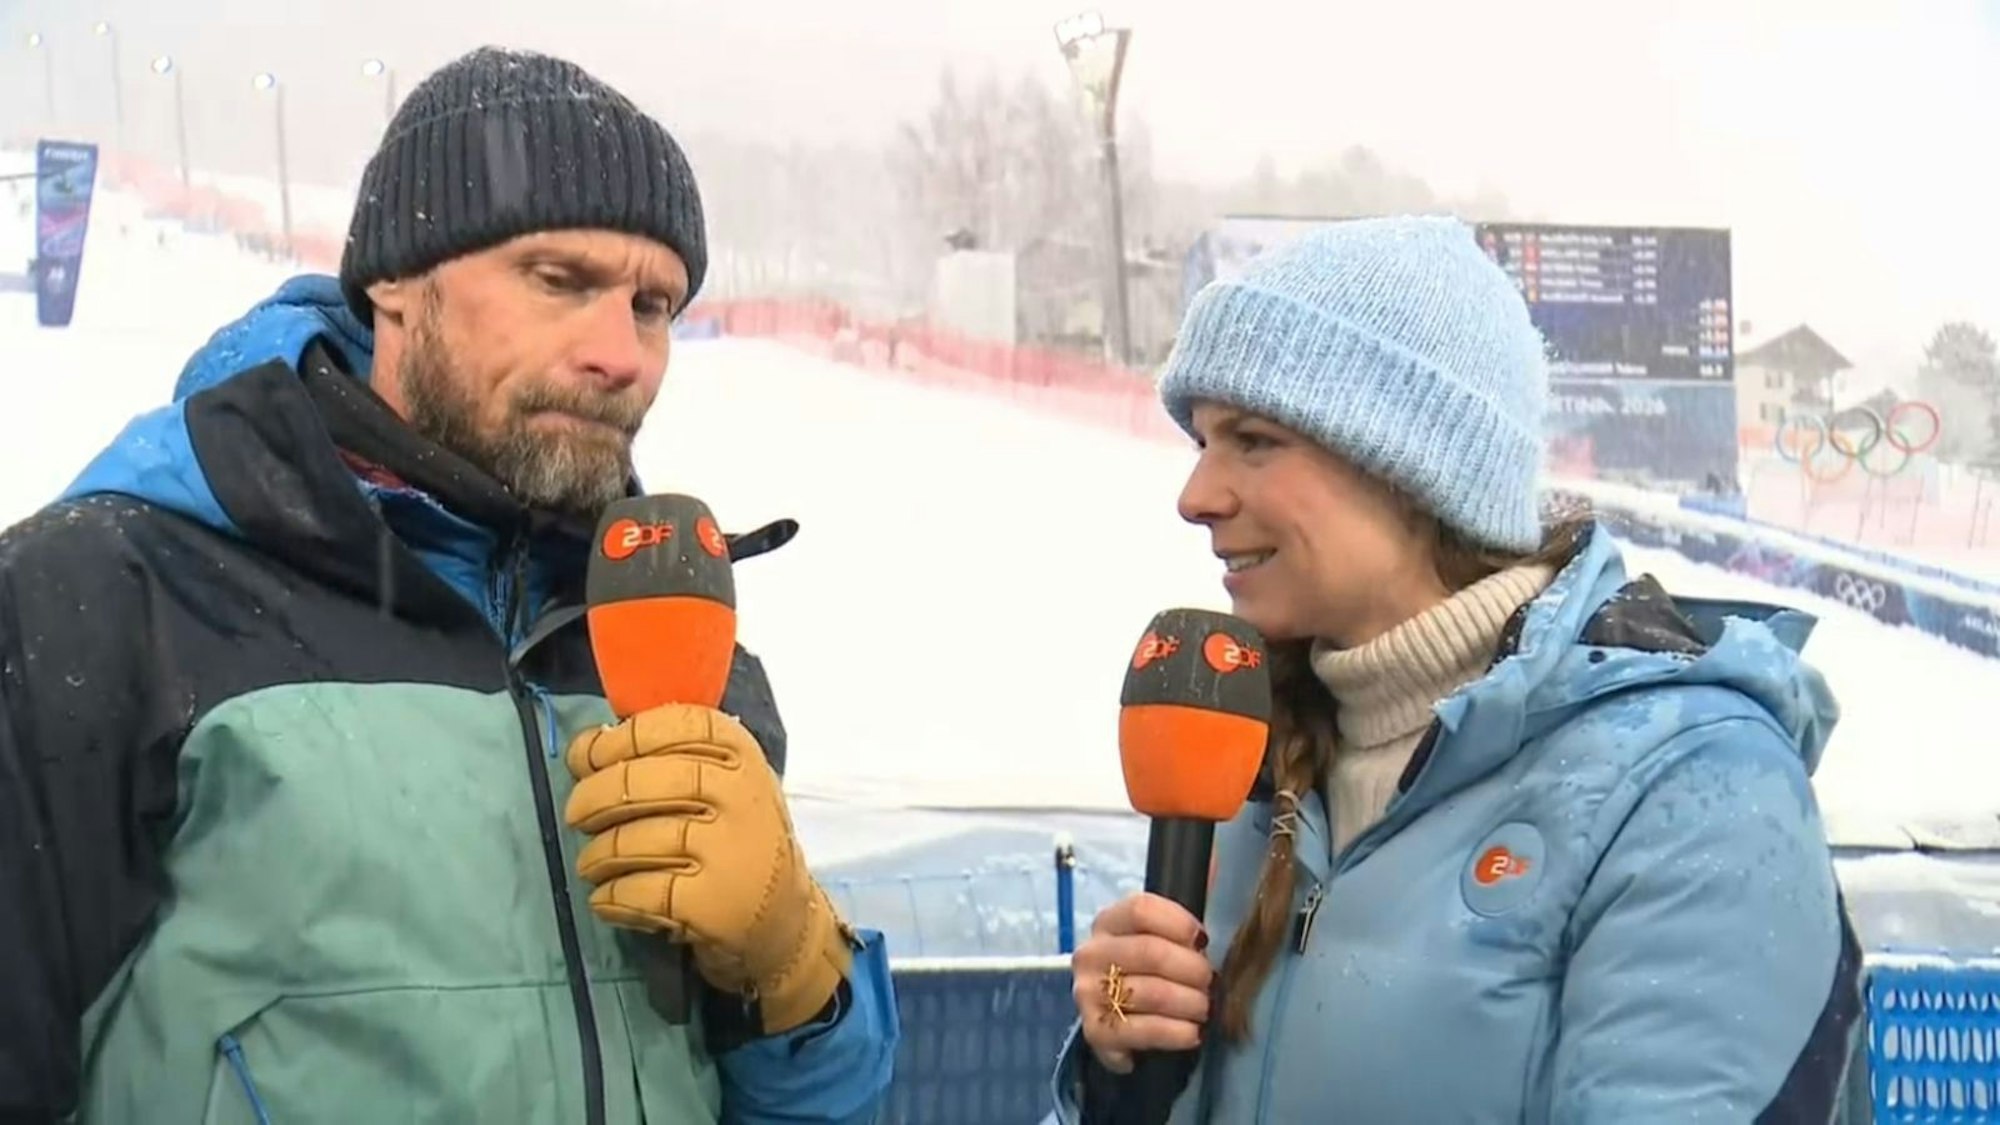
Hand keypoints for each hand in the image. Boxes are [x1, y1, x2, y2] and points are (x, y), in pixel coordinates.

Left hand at [563, 702, 854, 1034]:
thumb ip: (665, 757)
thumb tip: (585, 747)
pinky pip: (636, 891)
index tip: (588, 758)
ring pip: (631, 841)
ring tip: (593, 865)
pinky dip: (609, 897)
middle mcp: (739, 795)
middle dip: (593, 797)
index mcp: (740, 755)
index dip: (619, 738)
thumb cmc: (733, 839)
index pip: (673, 725)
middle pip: (640, 781)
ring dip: (595, 856)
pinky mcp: (712, 903)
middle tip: (578, 816)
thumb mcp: (722, 783)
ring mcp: (728, 850)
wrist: (780, 917)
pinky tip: (608, 898)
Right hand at [1071, 892, 1212, 1074]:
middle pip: (1150, 951)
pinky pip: (1142, 1031)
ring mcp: (1087, 994)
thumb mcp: (1166, 930)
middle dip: (1193, 969)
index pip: (1140, 908)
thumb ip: (1187, 895)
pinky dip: (1175, 1034)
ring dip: (1191, 1003)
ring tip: (1206, 1008)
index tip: (1203, 939)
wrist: (1120, 1017)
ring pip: (1151, 993)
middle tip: (1212, 982)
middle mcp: (1090, 954)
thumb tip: (1213, 859)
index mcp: (1108, 921)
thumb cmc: (1151, 967)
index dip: (1179, 922)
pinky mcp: (1095, 1032)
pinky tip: (1192, 1033)